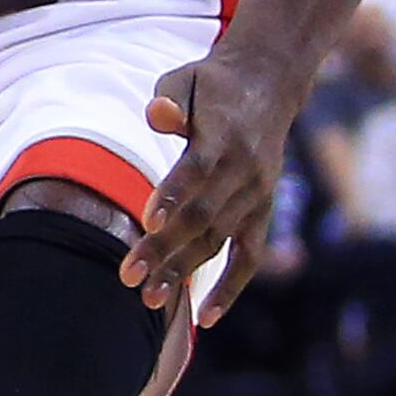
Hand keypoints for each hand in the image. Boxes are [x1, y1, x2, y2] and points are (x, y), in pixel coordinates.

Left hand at [130, 56, 291, 324]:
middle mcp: (245, 170)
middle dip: (164, 248)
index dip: (174, 195)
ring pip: (218, 240)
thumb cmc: (211, 86)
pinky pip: (250, 256)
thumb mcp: (187, 78)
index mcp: (225, 135)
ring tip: (149, 297)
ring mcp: (256, 195)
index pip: (198, 169)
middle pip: (202, 215)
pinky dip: (232, 287)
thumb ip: (170, 98)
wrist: (268, 85)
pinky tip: (207, 317)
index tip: (147, 221)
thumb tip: (157, 114)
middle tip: (127, 275)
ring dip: (185, 271)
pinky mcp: (262, 211)